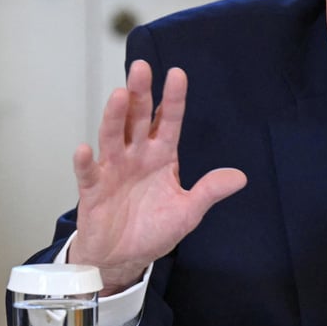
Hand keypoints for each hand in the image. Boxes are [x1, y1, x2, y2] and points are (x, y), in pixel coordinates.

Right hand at [69, 60, 246, 294]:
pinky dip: (85, 162)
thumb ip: (209, 191)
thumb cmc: (154, 230)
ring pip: (113, 136)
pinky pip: (88, 173)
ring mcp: (113, 170)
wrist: (124, 258)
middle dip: (141, 93)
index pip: (168, 121)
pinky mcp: (93, 190)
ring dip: (115, 116)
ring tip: (121, 95)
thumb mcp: (189, 211)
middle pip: (138, 118)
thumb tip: (240, 177)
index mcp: (162, 156)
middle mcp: (137, 156)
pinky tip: (85, 149)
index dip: (173, 99)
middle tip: (142, 67)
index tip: (178, 74)